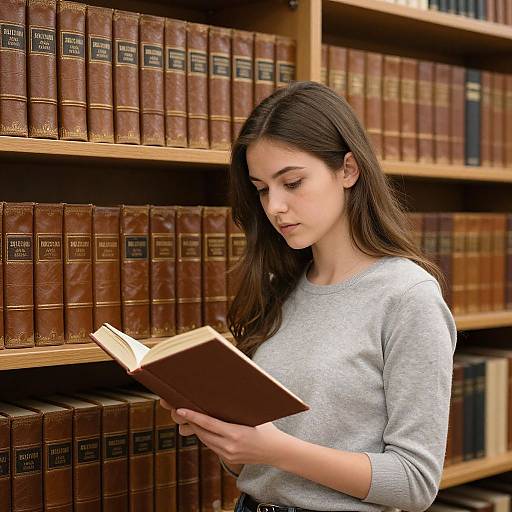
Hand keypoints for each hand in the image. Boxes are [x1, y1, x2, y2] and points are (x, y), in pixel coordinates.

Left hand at [159, 400, 286, 466]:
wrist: (276, 451)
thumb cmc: (267, 428)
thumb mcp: (254, 415)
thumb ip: (238, 408)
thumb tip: (225, 392)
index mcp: (236, 434)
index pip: (208, 424)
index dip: (192, 417)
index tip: (180, 410)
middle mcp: (229, 446)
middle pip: (202, 433)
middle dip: (190, 421)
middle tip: (178, 410)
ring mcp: (228, 454)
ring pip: (205, 440)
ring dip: (196, 429)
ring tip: (187, 417)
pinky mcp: (228, 459)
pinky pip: (211, 445)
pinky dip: (205, 436)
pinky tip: (202, 427)